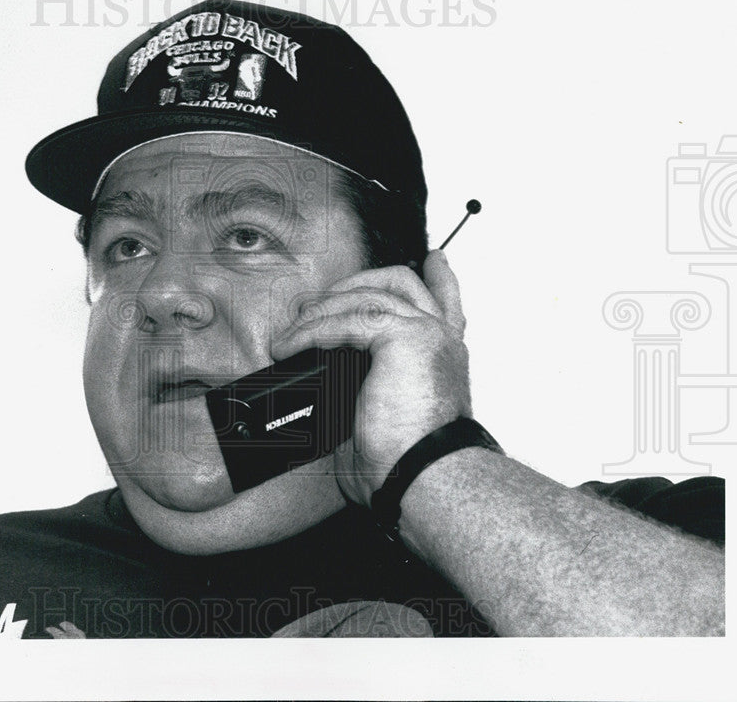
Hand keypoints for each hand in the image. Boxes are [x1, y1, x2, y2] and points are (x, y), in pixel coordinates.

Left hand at [270, 251, 471, 506]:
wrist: (420, 477)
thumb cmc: (404, 463)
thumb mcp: (384, 416)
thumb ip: (367, 388)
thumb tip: (325, 385)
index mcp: (443, 358)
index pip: (447, 304)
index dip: (441, 278)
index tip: (435, 259)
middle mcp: (441, 339)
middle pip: (402, 282)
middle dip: (356, 283)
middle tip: (316, 303)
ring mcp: (426, 333)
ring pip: (366, 296)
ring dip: (320, 313)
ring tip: (288, 337)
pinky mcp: (404, 337)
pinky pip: (346, 319)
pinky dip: (312, 331)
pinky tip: (290, 346)